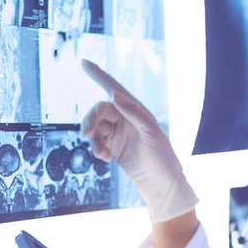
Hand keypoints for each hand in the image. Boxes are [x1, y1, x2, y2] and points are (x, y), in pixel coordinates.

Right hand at [81, 59, 197, 223]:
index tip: (83, 62)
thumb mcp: (152, 134)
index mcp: (138, 111)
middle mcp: (128, 119)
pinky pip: (98, 141)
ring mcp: (120, 133)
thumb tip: (114, 95)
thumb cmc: (163, 158)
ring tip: (102, 154)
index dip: (99, 76)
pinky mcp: (114, 147)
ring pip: (96, 127)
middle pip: (100, 109)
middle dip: (91, 119)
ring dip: (94, 138)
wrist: (163, 186)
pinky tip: (106, 158)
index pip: (115, 89)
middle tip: (86, 133)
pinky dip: (97, 148)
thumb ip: (134, 113)